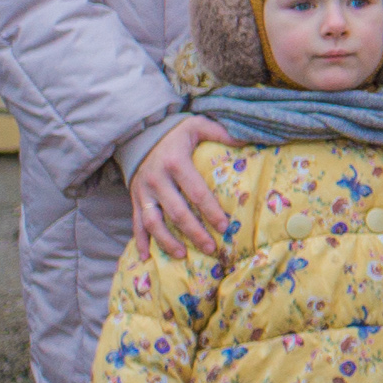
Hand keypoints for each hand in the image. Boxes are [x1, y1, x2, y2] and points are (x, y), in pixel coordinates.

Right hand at [125, 116, 233, 254]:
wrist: (140, 134)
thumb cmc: (176, 134)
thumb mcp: (197, 126)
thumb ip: (221, 132)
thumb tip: (248, 139)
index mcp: (175, 162)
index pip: (196, 192)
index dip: (210, 211)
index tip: (224, 226)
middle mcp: (157, 179)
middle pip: (176, 212)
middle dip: (194, 233)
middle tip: (211, 249)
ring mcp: (143, 192)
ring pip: (153, 222)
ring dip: (167, 241)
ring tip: (183, 255)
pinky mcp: (134, 199)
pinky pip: (136, 223)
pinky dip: (139, 241)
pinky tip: (145, 257)